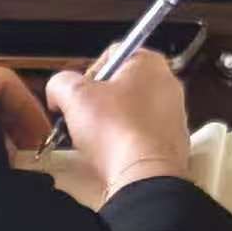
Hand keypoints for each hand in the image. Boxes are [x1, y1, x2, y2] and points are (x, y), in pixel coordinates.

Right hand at [48, 51, 199, 195]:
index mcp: (149, 63)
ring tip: (93, 142)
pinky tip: (111, 156)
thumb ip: (61, 83)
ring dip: (108, 125)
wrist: (144, 175)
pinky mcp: (172, 143)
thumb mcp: (74, 96)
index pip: (111, 56)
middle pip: (120, 86)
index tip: (75, 96)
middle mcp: (167, 84)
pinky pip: (140, 137)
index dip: (86, 75)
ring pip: (129, 113)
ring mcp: (173, 115)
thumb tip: (58, 90)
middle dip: (96, 103)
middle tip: (80, 120)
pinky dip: (124, 144)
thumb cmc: (115, 129)